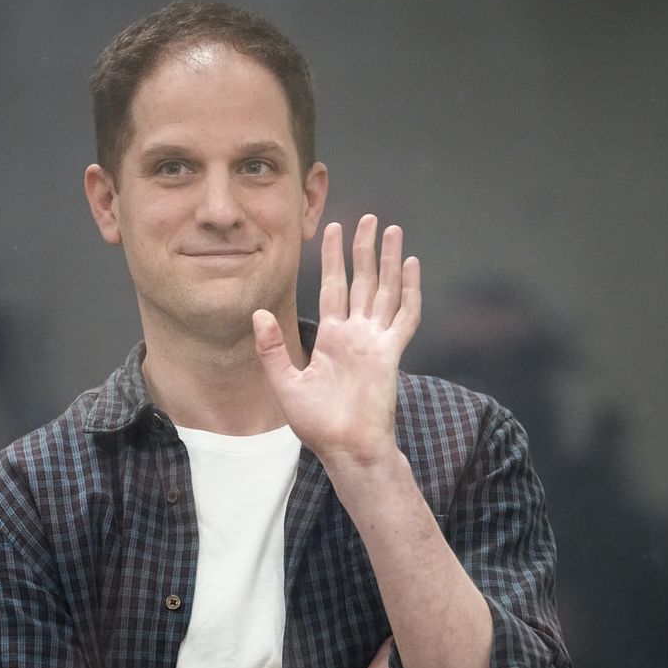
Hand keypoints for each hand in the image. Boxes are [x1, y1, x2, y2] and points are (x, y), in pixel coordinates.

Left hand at [253, 214, 420, 466]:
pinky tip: (410, 264)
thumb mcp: (285, 384)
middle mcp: (356, 334)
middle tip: (368, 218)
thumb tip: (257, 315)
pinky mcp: (391, 353)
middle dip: (364, 249)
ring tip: (391, 230)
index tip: (332, 229)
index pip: (333, 287)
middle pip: (363, 281)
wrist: (346, 449)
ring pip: (386, 290)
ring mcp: (376, 341)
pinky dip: (409, 289)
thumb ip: (272, 349)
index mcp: (332, 338)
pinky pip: (404, 315)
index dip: (332, 259)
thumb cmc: (318, 425)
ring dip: (388, 260)